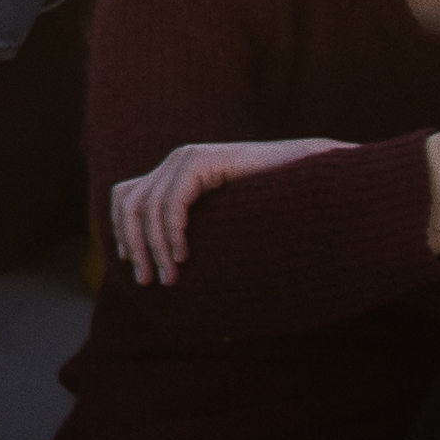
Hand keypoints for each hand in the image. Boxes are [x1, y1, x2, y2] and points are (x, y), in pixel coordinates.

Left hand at [110, 136, 352, 287]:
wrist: (317, 180)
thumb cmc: (278, 208)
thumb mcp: (226, 221)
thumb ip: (198, 229)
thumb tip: (170, 266)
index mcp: (177, 172)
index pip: (126, 197)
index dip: (122, 231)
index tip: (132, 265)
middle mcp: (178, 161)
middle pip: (130, 203)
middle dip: (134, 245)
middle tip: (148, 281)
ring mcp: (188, 158)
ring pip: (148, 205)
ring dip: (154, 246)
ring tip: (170, 277)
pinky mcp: (204, 161)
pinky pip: (173, 200)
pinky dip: (173, 231)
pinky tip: (183, 256)